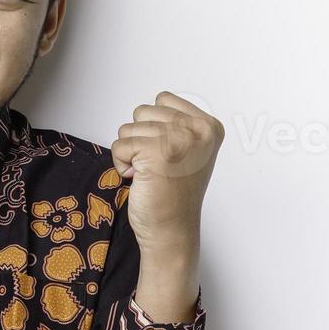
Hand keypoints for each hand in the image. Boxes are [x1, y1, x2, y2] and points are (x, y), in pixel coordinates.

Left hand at [110, 92, 223, 254]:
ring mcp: (178, 140)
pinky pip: (119, 145)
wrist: (172, 230)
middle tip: (157, 166)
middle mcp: (198, 130)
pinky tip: (140, 180)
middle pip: (143, 112)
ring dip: (130, 153)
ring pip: (128, 128)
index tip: (168, 153)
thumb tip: (154, 104)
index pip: (163, 99)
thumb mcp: (189, 150)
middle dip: (140, 139)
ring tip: (150, 173)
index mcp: (209, 126)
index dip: (154, 126)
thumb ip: (177, 124)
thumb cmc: (175, 194)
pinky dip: (122, 164)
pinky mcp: (155, 152)